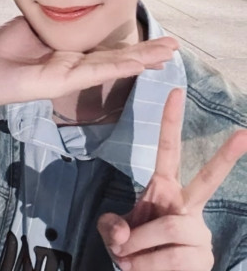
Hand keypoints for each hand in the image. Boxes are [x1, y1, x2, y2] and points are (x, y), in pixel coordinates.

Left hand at [0, 16, 177, 114]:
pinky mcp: (61, 81)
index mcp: (68, 52)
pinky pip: (93, 71)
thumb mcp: (32, 26)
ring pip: (111, 65)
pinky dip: (117, 66)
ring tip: (167, 55)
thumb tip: (70, 5)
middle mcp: (74, 64)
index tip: (152, 40)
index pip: (105, 48)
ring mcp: (70, 74)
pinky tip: (138, 63)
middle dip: (146, 52)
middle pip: (116, 57)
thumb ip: (56, 22)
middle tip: (174, 47)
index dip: (129, 44)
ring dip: (140, 59)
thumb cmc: (2, 51)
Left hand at [98, 88, 246, 270]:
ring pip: (169, 228)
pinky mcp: (203, 257)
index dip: (170, 122)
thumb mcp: (113, 234)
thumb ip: (111, 228)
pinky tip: (140, 269)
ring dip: (140, 246)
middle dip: (226, 156)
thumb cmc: (133, 252)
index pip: (169, 150)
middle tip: (244, 132)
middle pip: (207, 180)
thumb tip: (125, 236)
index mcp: (164, 189)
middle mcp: (187, 205)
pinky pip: (172, 256)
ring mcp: (199, 231)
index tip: (175, 91)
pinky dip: (147, 265)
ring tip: (128, 260)